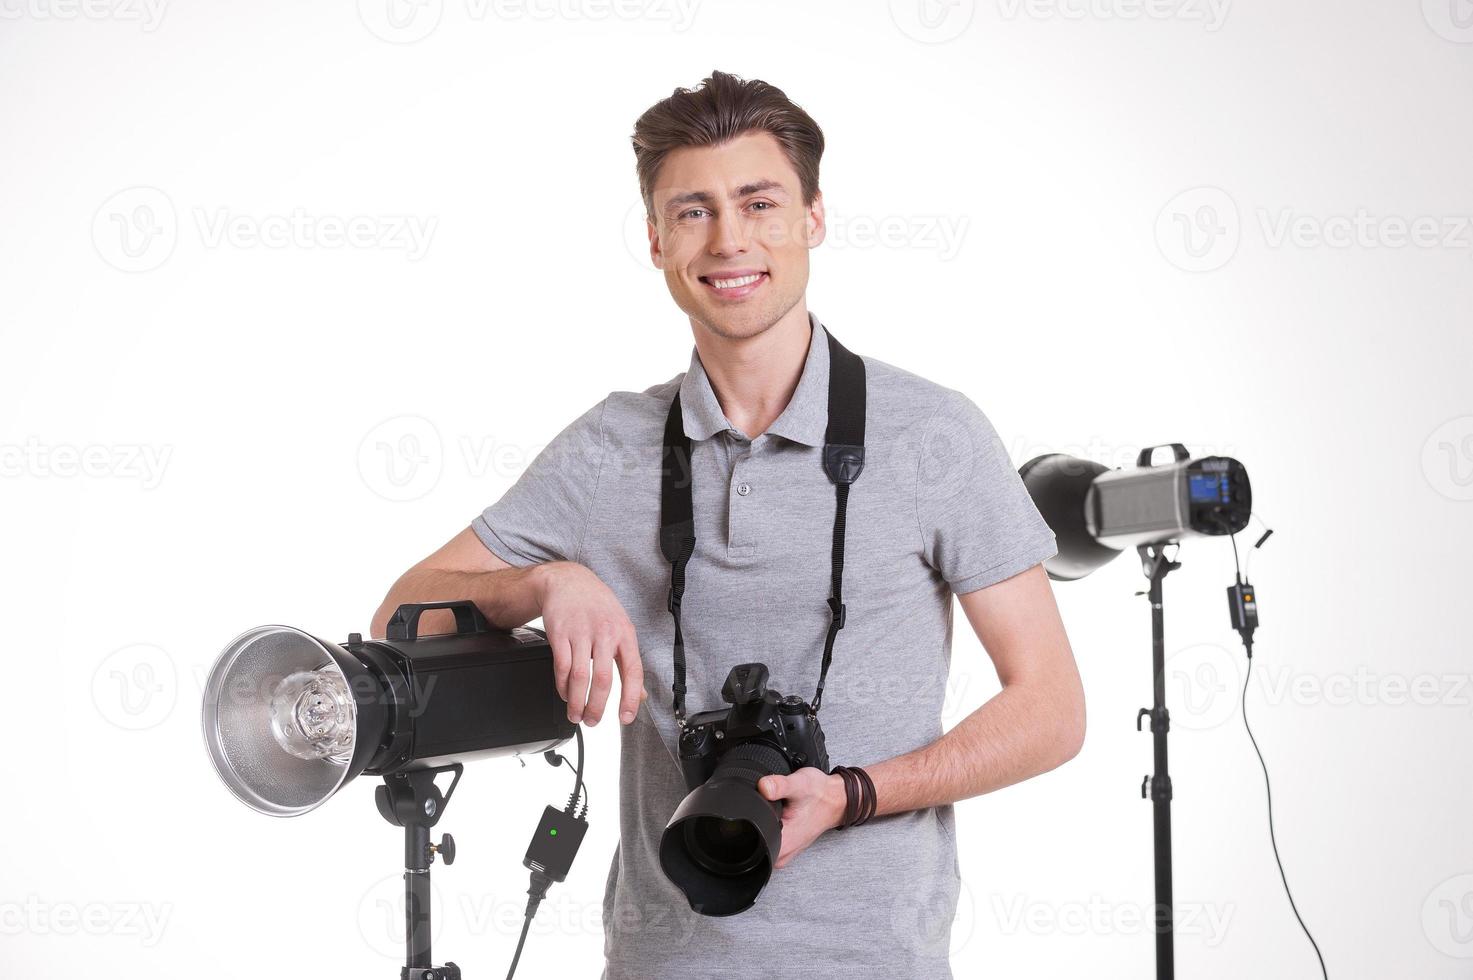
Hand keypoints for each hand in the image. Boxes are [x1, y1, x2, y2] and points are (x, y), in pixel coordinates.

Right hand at [535, 562, 645, 725]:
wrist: (568, 581)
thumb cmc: (597, 605)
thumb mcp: (621, 627)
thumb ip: (629, 661)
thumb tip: (641, 694)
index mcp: (625, 633)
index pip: (633, 671)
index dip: (631, 697)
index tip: (626, 717)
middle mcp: (605, 633)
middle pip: (603, 679)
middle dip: (597, 707)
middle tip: (593, 722)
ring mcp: (581, 633)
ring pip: (580, 677)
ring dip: (577, 702)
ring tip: (577, 715)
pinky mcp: (560, 634)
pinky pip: (562, 667)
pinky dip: (563, 686)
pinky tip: (566, 694)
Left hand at [757, 768, 847, 869]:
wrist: (836, 800)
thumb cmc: (821, 795)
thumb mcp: (800, 784)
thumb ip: (780, 785)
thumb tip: (763, 786)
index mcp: (784, 843)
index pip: (748, 843)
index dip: (745, 823)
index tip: (762, 807)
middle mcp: (782, 852)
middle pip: (749, 841)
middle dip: (754, 820)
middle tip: (775, 806)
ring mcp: (783, 851)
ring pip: (757, 840)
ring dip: (762, 823)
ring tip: (779, 810)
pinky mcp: (784, 846)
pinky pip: (766, 838)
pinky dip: (768, 825)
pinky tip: (778, 815)